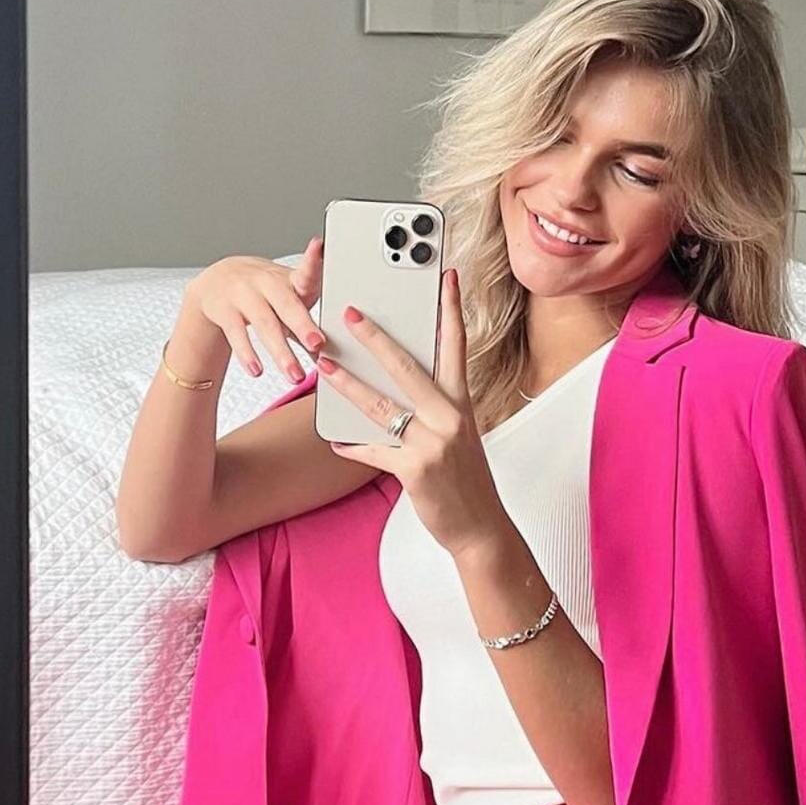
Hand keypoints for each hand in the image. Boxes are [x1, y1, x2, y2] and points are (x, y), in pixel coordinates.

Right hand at [182, 243, 326, 381]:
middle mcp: (266, 283)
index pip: (304, 270)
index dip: (312, 260)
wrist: (218, 282)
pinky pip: (237, 334)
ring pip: (264, 324)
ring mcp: (244, 295)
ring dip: (280, 352)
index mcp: (289, 280)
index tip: (319, 248)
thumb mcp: (287, 301)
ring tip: (294, 375)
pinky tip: (257, 370)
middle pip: (287, 304)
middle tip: (317, 344)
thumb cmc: (264, 295)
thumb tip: (332, 359)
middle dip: (303, 324)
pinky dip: (247, 354)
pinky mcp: (224, 310)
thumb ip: (307, 327)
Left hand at [317, 268, 511, 560]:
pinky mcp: (414, 470)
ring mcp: (432, 443)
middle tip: (349, 313)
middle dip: (375, 338)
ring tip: (325, 366)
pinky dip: (353, 447)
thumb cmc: (467, 482)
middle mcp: (449, 417)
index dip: (451, 310)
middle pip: (406, 367)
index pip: (456, 347)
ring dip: (348, 384)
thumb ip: (432, 411)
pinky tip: (337, 440)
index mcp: (461, 404)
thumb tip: (394, 394)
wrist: (480, 528)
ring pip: (381, 405)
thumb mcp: (458, 438)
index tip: (447, 276)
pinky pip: (374, 452)